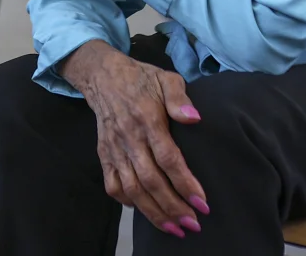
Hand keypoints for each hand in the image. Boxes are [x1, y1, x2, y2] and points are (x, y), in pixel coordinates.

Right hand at [63, 41, 208, 237]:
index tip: (202, 203)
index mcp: (147, 118)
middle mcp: (129, 137)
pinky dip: (127, 201)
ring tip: (174, 228)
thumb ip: (180, 97)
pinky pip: (112, 185)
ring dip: (153, 212)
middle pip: (151, 181)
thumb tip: (195, 118)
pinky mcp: (104, 154)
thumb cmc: (141, 79)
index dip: (185, 183)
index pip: (168, 158)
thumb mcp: (166, 78)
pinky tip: (144, 210)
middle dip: (173, 207)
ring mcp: (114, 148)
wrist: (102, 76)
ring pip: (132, 188)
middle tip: (193, 225)